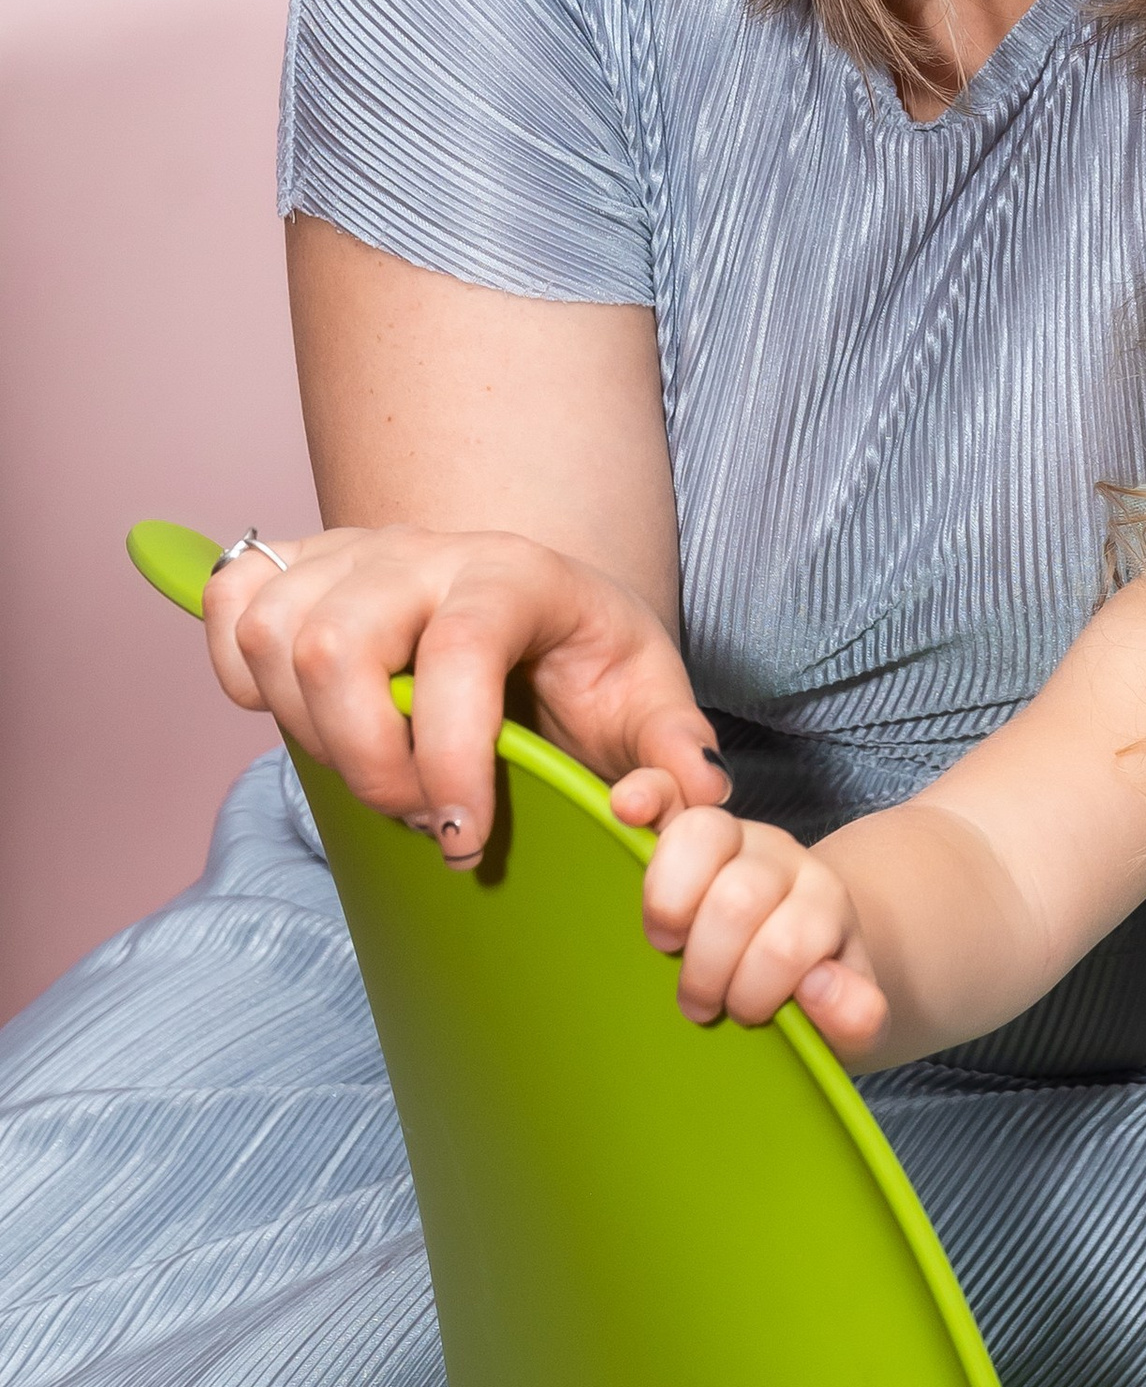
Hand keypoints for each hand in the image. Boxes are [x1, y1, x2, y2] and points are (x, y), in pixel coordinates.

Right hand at [203, 526, 730, 866]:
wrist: (537, 610)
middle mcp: (425, 551)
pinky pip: (229, 605)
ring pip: (274, 635)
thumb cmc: (586, 660)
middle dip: (366, 761)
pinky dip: (244, 675)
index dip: (450, 753)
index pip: (462, 648)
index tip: (462, 834)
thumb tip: (673, 804)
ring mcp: (351, 552)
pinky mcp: (297, 565)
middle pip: (337, 645)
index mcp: (518, 574)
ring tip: (375, 772)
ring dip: (310, 734)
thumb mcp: (649, 701)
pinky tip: (308, 716)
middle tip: (416, 818)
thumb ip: (675, 755)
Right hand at [621, 793, 887, 1058]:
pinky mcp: (683, 826)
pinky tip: (630, 811)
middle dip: (709, 967)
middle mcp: (781, 859)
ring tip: (669, 947)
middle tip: (702, 1004)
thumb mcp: (849, 1018)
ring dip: (669, 907)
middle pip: (738, 899)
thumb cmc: (813, 990)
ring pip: (701, 836)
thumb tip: (818, 986)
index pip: (789, 944)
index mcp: (824, 904)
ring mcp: (733, 834)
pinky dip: (648, 796)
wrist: (800, 948)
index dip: (757, 990)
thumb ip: (855, 1015)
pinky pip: (667, 794)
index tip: (746, 1017)